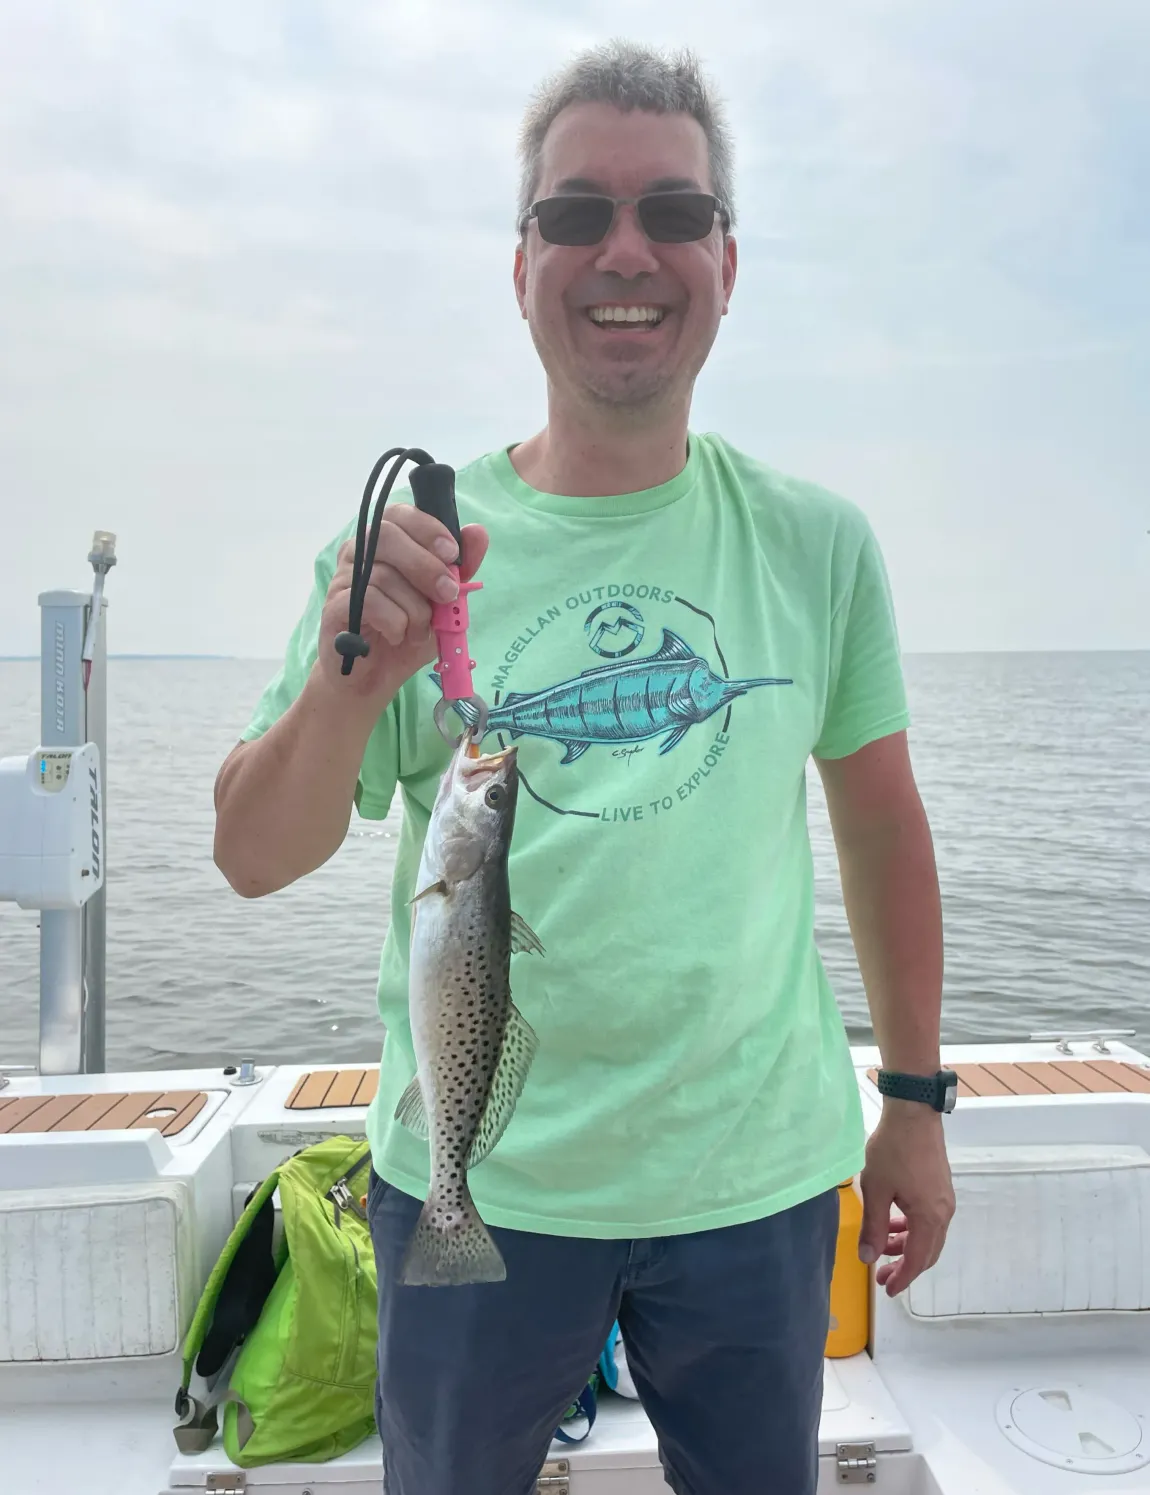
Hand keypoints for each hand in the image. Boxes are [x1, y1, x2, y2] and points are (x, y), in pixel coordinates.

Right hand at [316, 507, 488, 702]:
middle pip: (386, 535)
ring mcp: (343, 578)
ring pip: (383, 575)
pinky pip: (369, 602)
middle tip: (446, 594)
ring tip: (419, 631)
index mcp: (385, 543)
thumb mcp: (443, 602)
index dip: (427, 528)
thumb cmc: (407, 632)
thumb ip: (459, 568)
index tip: (451, 554)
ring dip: (414, 609)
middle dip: (425, 566)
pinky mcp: (334, 607)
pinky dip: (395, 622)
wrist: (375, 676)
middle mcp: (358, 552)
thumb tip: (478, 533)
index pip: (399, 514)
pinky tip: (398, 635)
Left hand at [858, 1102, 954, 1296]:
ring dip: (906, 1245)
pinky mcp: (940, 1187)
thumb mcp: (875, 1190)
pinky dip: (911, 1227)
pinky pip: (928, 1219)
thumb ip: (873, 1227)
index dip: (902, 1278)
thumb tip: (868, 1259)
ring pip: (928, 1235)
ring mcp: (944, 1199)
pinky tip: (893, 1221)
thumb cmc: (892, 1151)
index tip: (887, 1290)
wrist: (913, 1113)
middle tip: (881, 1275)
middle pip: (927, 1252)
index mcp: (930, 1218)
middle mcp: (944, 1213)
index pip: (918, 1260)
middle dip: (904, 1266)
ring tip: (882, 1246)